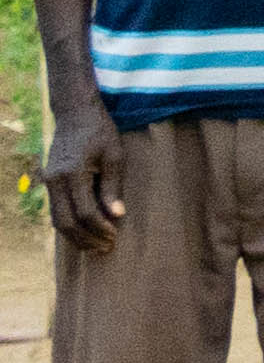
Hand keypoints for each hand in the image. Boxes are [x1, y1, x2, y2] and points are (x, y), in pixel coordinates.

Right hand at [39, 91, 124, 247]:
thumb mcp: (115, 156)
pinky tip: (84, 232)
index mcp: (73, 173)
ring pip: (56, 219)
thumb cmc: (100, 132)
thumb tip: (116, 215)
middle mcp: (55, 180)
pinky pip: (56, 211)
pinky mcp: (49, 182)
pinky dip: (68, 225)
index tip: (115, 236)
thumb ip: (113, 186)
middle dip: (86, 238)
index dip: (100, 228)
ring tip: (95, 246)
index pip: (85, 212)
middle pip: (66, 222)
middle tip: (106, 248)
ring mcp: (49, 182)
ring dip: (75, 236)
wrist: (75, 114)